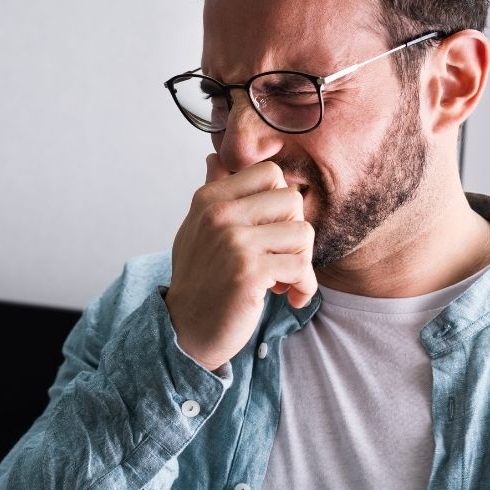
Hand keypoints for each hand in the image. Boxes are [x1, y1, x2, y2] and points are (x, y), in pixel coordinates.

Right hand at [164, 156, 317, 372]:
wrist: (185, 331)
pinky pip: (301, 268)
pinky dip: (304, 286)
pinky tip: (291, 297)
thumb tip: (215, 158)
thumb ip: (213, 192)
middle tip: (282, 258)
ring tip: (283, 279)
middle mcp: (219, 214)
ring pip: (303, 233)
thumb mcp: (197, 229)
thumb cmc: (199, 279)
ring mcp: (234, 242)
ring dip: (302, 261)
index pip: (270, 172)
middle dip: (295, 232)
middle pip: (292, 199)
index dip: (281, 202)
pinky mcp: (250, 272)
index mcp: (209, 198)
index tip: (273, 230)